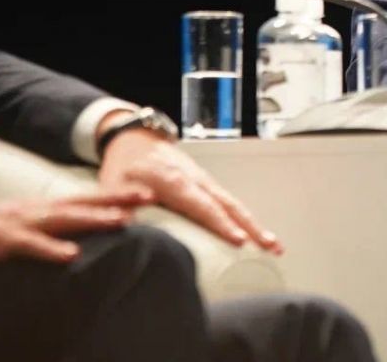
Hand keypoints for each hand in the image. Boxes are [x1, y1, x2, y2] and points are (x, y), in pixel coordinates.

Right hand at [0, 188, 150, 263]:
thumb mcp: (22, 227)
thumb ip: (50, 227)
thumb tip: (81, 235)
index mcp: (40, 208)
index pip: (85, 198)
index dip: (115, 195)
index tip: (147, 194)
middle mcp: (34, 210)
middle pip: (81, 201)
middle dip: (116, 197)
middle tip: (149, 196)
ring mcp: (17, 223)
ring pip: (60, 219)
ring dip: (92, 219)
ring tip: (122, 221)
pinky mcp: (1, 241)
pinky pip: (28, 246)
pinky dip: (49, 250)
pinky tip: (71, 256)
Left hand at [97, 122, 282, 253]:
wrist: (134, 139)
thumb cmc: (124, 167)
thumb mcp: (112, 187)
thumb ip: (120, 206)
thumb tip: (126, 226)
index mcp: (173, 180)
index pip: (202, 205)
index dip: (221, 224)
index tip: (239, 240)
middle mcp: (195, 180)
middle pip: (229, 205)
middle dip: (252, 227)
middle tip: (272, 246)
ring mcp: (204, 180)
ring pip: (234, 203)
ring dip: (255, 224)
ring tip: (274, 246)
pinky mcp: (207, 184)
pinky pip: (230, 202)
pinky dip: (245, 218)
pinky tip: (256, 233)